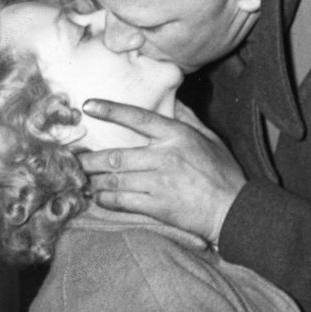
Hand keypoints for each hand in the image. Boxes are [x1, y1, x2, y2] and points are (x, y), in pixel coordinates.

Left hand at [79, 99, 246, 242]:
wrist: (233, 210)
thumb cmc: (224, 174)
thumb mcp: (210, 139)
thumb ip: (188, 119)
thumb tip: (174, 102)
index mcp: (176, 135)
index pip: (137, 118)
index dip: (110, 110)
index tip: (88, 107)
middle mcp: (164, 156)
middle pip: (116, 156)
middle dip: (91, 159)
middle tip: (77, 160)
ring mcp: (160, 182)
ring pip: (116, 179)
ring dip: (95, 180)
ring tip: (85, 179)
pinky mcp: (158, 205)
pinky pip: (123, 200)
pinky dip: (107, 199)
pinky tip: (100, 197)